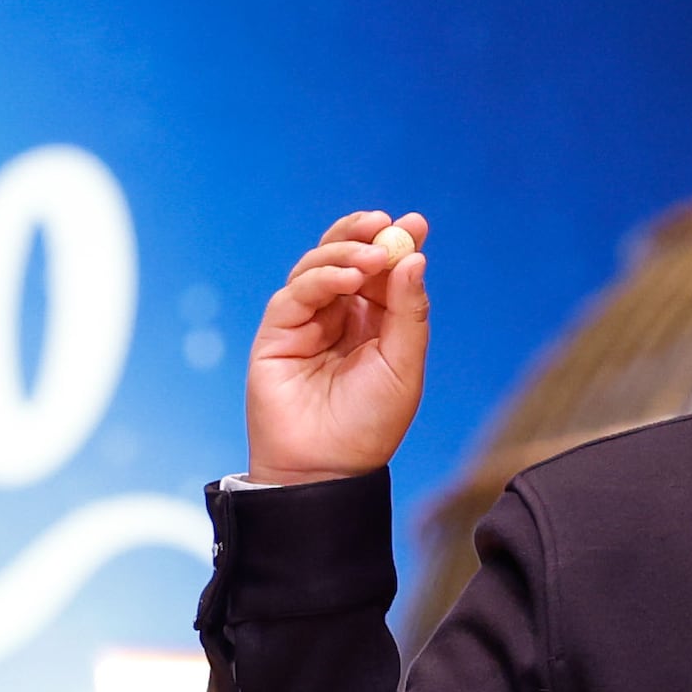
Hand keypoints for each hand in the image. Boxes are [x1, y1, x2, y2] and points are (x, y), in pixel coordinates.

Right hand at [245, 209, 426, 484]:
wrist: (326, 468)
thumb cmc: (369, 425)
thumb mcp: (404, 365)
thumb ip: (408, 312)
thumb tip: (413, 258)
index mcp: (373, 322)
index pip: (382, 270)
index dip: (396, 243)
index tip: (414, 223)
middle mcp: (338, 316)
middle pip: (345, 256)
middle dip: (364, 234)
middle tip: (385, 224)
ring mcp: (306, 321)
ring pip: (318, 266)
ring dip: (345, 253)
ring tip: (372, 258)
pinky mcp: (277, 333)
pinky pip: (296, 293)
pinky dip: (322, 277)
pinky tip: (348, 277)